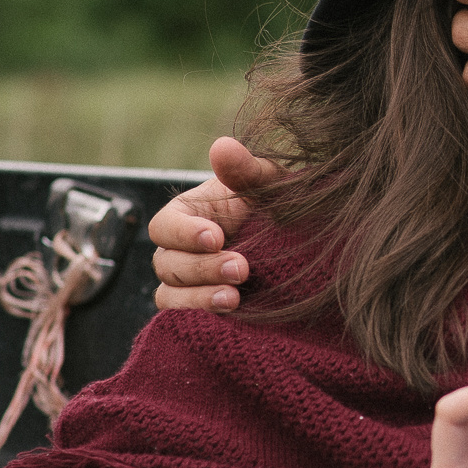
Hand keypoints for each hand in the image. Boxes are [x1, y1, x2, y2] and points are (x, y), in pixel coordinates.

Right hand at [150, 138, 282, 312]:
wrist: (302, 241)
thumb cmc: (278, 204)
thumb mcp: (268, 183)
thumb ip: (244, 169)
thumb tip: (222, 147)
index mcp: (186, 215)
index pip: (164, 227)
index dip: (185, 234)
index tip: (217, 236)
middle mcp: (179, 250)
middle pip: (167, 265)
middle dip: (202, 268)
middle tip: (241, 268)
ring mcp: (188, 283)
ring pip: (170, 296)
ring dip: (199, 299)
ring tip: (234, 299)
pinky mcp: (201, 309)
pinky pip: (184, 320)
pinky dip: (201, 318)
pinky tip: (230, 317)